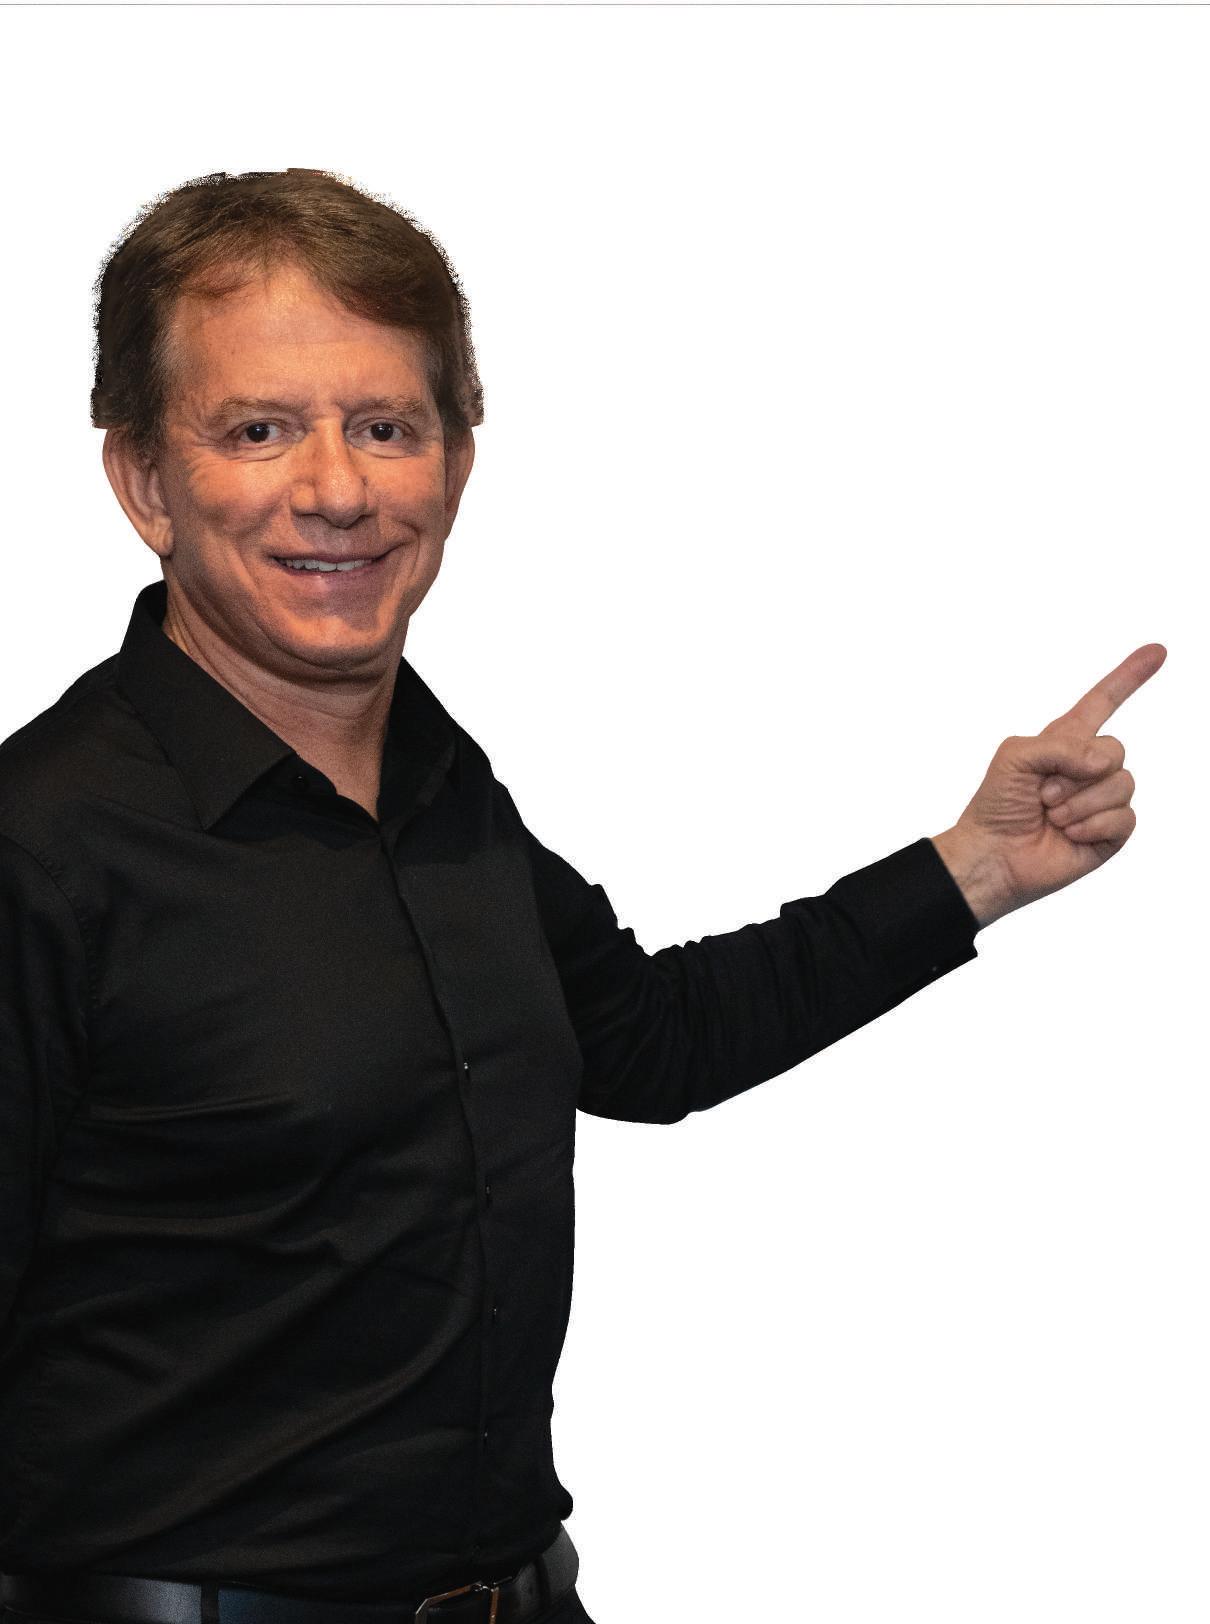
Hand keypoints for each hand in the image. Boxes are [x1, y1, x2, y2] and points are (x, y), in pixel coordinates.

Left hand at [936, 643, 1165, 925]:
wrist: (992, 853)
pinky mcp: (1111, 832)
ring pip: (1122, 783)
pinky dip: (1092, 825)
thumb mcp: (1015, 755)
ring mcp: (1102, 799)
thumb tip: (1103, 764)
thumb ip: (1060, 744)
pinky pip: (1125, 818)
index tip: (1157, 651)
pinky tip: (1068, 833)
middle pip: (1116, 749)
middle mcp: (1089, 767)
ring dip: (1080, 802)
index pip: (1104, 701)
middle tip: (1043, 793)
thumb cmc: (997, 804)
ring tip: (1052, 815)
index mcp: (1066, 740)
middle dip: (1076, 772)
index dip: (1130, 676)